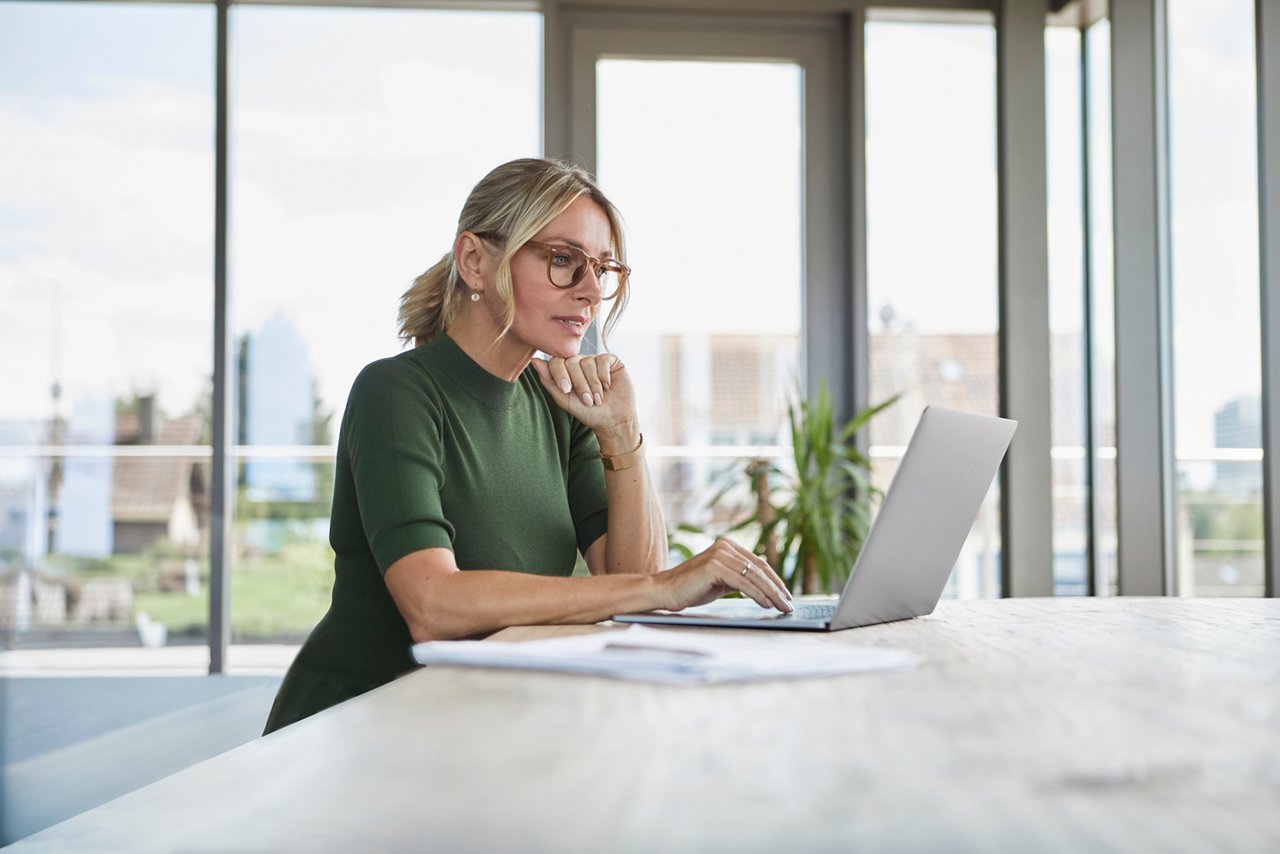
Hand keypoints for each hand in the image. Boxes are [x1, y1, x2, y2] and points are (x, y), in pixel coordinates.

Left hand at [530, 353, 636, 435]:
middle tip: (587, 400)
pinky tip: (607, 386)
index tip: (567, 391)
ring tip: (598, 398)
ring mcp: (595, 360)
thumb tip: (534, 360)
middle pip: (572, 361)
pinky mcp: (611, 361)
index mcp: (566, 370)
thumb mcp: (564, 399)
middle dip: (579, 384)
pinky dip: (604, 376)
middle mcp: (580, 362)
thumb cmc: (588, 412)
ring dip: (593, 384)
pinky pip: (603, 360)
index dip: (561, 375)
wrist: (613, 420)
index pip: (556, 361)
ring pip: (588, 362)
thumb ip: (548, 380)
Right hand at [654, 538, 793, 612]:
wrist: (665, 591)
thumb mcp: (721, 581)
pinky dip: (757, 594)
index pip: (758, 564)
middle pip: (759, 569)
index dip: (775, 580)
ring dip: (771, 594)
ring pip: (754, 576)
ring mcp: (719, 554)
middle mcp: (725, 546)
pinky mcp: (714, 566)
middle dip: (777, 589)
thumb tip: (764, 585)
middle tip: (789, 604)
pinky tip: (767, 604)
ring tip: (781, 607)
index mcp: (727, 546)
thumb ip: (739, 578)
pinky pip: (743, 582)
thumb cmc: (692, 588)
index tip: (786, 595)